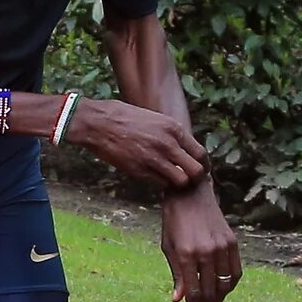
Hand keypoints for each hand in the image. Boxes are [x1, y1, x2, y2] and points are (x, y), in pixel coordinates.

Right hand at [70, 96, 209, 191]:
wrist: (99, 123)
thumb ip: (171, 133)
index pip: (200, 153)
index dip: (202, 164)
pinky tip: (154, 176)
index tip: (199, 168)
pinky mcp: (140, 172)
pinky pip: (160, 184)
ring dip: (177, 182)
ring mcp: (154, 160)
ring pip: (180, 182)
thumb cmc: (123, 117)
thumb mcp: (155, 118)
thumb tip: (183, 147)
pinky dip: (160, 183)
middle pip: (196, 172)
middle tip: (188, 178)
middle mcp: (168, 145)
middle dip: (194, 177)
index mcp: (174, 129)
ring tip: (170, 178)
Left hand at [161, 182, 242, 301]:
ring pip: (225, 285)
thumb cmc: (174, 222)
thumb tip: (179, 300)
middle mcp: (206, 252)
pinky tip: (222, 293)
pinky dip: (230, 286)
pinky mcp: (232, 242)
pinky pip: (235, 272)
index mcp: (186, 255)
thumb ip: (177, 275)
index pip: (194, 292)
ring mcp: (222, 247)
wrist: (190, 194)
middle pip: (211, 292)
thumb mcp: (169, 247)